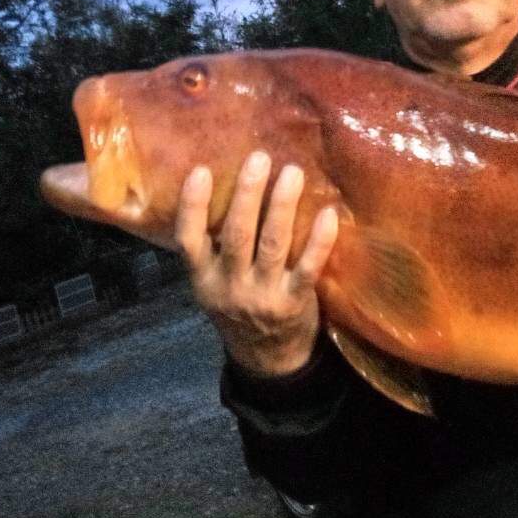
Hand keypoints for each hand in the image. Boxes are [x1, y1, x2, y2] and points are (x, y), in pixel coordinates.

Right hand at [175, 151, 339, 377]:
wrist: (267, 359)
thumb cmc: (239, 309)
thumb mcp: (213, 286)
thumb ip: (213, 250)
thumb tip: (225, 188)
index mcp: (204, 280)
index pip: (189, 240)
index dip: (192, 206)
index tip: (201, 170)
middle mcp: (230, 287)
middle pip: (237, 234)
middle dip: (248, 194)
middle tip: (260, 158)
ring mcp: (263, 295)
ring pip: (272, 244)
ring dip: (282, 206)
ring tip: (292, 173)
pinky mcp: (295, 301)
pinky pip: (308, 267)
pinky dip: (319, 240)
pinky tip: (328, 214)